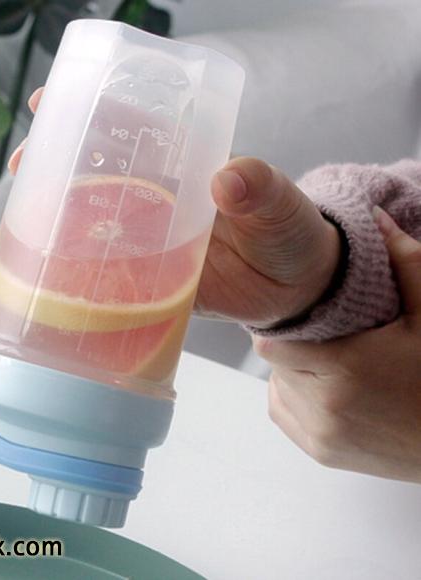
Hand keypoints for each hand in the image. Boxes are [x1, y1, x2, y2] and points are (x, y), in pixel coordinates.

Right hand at [0, 88, 340, 327]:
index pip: (129, 130)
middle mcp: (155, 203)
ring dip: (45, 228)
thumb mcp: (281, 206)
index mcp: (182, 170)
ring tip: (5, 235)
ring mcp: (146, 245)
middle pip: (93, 178)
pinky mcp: (145, 285)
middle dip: (51, 167)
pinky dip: (65, 282)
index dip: (88, 112)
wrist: (291, 291)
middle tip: (20, 166)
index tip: (47, 101)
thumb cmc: (288, 236)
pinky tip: (30, 283)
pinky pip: (100, 283)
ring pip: (87, 229)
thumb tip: (230, 177)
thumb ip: (263, 189)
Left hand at [254, 207, 420, 482]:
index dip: (283, 326)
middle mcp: (325, 407)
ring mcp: (320, 435)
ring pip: (276, 386)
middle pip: (275, 363)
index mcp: (345, 369)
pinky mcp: (321, 453)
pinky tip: (326, 388)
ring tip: (330, 364)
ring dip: (292, 372)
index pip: (272, 342)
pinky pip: (283, 412)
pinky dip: (294, 397)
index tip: (301, 317)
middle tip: (323, 337)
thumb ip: (404, 263)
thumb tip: (375, 220)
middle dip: (292, 346)